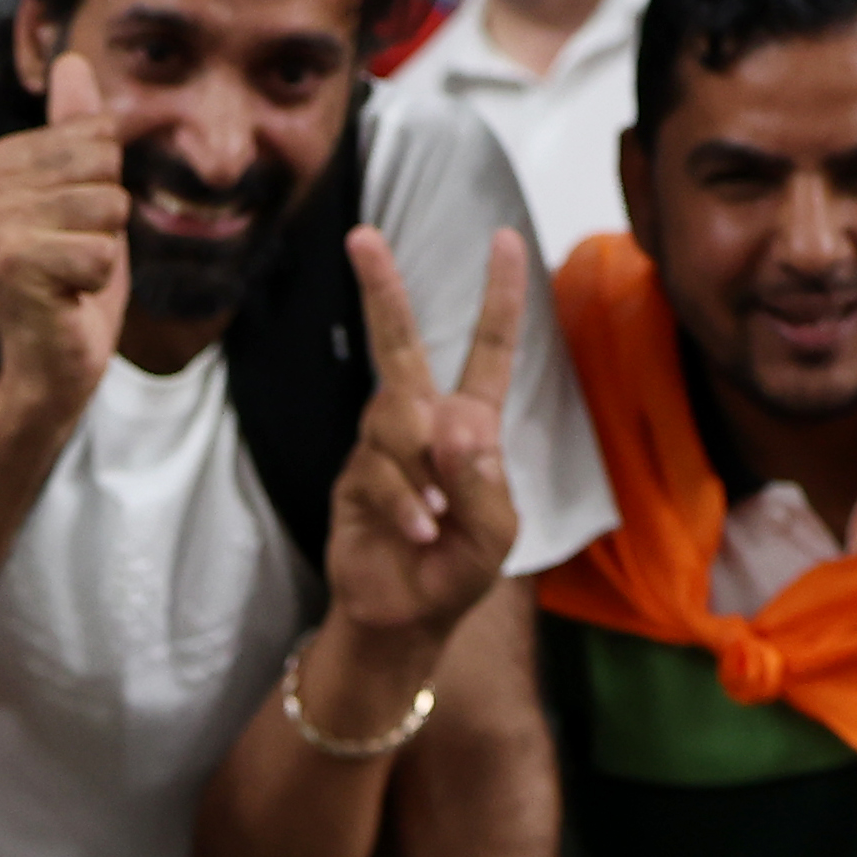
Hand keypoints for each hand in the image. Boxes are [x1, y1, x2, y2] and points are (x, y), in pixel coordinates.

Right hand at [0, 49, 130, 420]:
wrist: (48, 365)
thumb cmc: (67, 282)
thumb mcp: (81, 195)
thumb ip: (74, 130)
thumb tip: (73, 60)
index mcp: (0, 161)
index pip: (96, 135)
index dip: (104, 186)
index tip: (70, 226)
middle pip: (104, 164)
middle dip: (107, 216)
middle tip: (73, 254)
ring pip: (107, 206)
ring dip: (103, 249)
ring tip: (69, 275)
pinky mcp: (14, 263)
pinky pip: (102, 251)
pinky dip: (97, 281)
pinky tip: (67, 296)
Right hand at [324, 226, 530, 650]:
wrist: (403, 620)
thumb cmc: (459, 572)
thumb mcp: (496, 534)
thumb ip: (485, 483)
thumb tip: (453, 424)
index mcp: (472, 426)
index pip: (489, 351)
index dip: (499, 297)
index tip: (504, 239)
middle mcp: (424, 424)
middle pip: (400, 346)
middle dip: (382, 290)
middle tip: (362, 237)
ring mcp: (382, 449)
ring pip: (396, 421)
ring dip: (421, 472)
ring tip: (436, 521)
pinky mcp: (353, 479)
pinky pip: (376, 470)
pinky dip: (402, 503)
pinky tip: (418, 532)